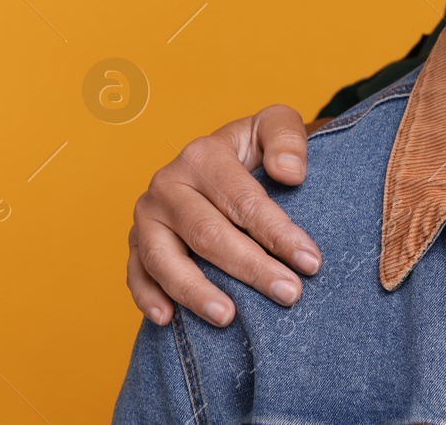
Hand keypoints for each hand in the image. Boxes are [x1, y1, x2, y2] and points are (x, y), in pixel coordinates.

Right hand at [127, 105, 319, 326]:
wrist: (223, 159)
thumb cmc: (256, 147)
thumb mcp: (276, 125)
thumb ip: (287, 139)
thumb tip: (289, 173)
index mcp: (202, 155)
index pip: (244, 201)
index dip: (279, 234)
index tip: (311, 263)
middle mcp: (167, 185)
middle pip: (209, 234)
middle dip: (252, 268)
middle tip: (289, 295)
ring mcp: (147, 217)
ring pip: (165, 260)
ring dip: (196, 292)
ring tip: (229, 317)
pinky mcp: (134, 243)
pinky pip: (135, 274)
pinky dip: (148, 298)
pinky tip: (169, 320)